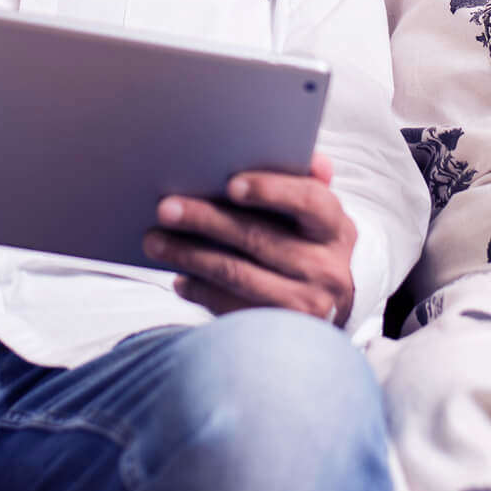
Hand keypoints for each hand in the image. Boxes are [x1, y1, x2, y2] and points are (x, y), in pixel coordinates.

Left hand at [146, 152, 356, 325]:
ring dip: (189, 255)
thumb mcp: (317, 219)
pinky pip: (230, 307)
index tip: (230, 184)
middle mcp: (326, 267)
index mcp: (335, 227)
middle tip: (165, 208)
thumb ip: (306, 184)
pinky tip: (179, 278)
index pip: (309, 201)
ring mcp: (306, 303)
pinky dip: (200, 290)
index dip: (271, 190)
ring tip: (154, 241)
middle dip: (206, 219)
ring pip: (237, 273)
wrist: (328, 310)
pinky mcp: (279, 329)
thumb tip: (314, 161)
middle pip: (258, 237)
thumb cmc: (309, 247)